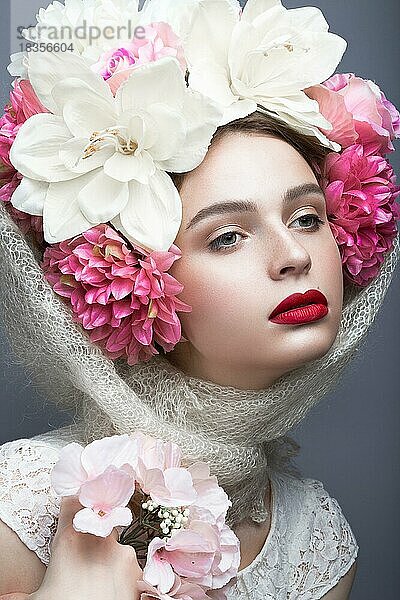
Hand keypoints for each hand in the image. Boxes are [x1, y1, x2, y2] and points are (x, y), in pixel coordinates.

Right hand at [28, 496, 142, 599]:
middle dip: (92, 528)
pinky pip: (128, 563)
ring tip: (95, 578)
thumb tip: (6, 597)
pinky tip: (110, 587)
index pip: (72, 502)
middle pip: (97, 519)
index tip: (71, 506)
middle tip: (83, 550)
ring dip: (106, 555)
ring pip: (114, 543)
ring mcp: (122, 552)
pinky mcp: (138, 569)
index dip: (72, 503)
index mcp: (70, 539)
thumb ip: (20, 593)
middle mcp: (99, 539)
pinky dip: (120, 572)